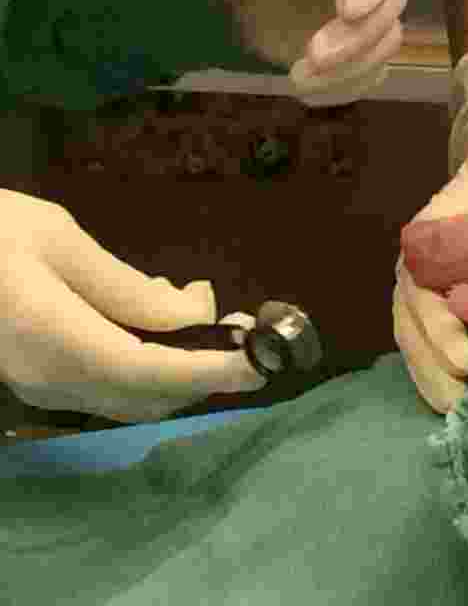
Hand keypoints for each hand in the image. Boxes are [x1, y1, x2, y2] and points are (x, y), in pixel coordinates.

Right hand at [0, 190, 264, 422]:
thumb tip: (191, 314)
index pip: (152, 372)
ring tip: (209, 319)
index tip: (259, 363)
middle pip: (150, 397)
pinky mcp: (37, 380)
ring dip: (182, 369)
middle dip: (205, 370)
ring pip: (132, 399)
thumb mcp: (58, 240)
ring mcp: (40, 386)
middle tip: (241, 327)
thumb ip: (127, 286)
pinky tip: (159, 320)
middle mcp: (51, 379)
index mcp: (57, 340)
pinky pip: (110, 388)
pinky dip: (152, 366)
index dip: (211, 371)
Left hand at [200, 0, 409, 104]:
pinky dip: (340, 88)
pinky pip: (365, 74)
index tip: (346, 10)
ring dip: (351, 68)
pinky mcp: (349, 50)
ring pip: (385, 44)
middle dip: (358, 36)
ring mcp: (362, 13)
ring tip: (299, 77)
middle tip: (315, 54)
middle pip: (393, 4)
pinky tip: (304, 88)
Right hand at [393, 48, 467, 412]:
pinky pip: (440, 349)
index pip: (422, 291)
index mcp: (428, 239)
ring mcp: (431, 295)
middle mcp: (420, 272)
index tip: (467, 361)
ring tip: (465, 420)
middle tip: (464, 408)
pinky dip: (449, 378)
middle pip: (412, 328)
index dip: (439, 329)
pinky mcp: (451, 313)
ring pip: (420, 345)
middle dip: (433, 371)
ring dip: (436, 383)